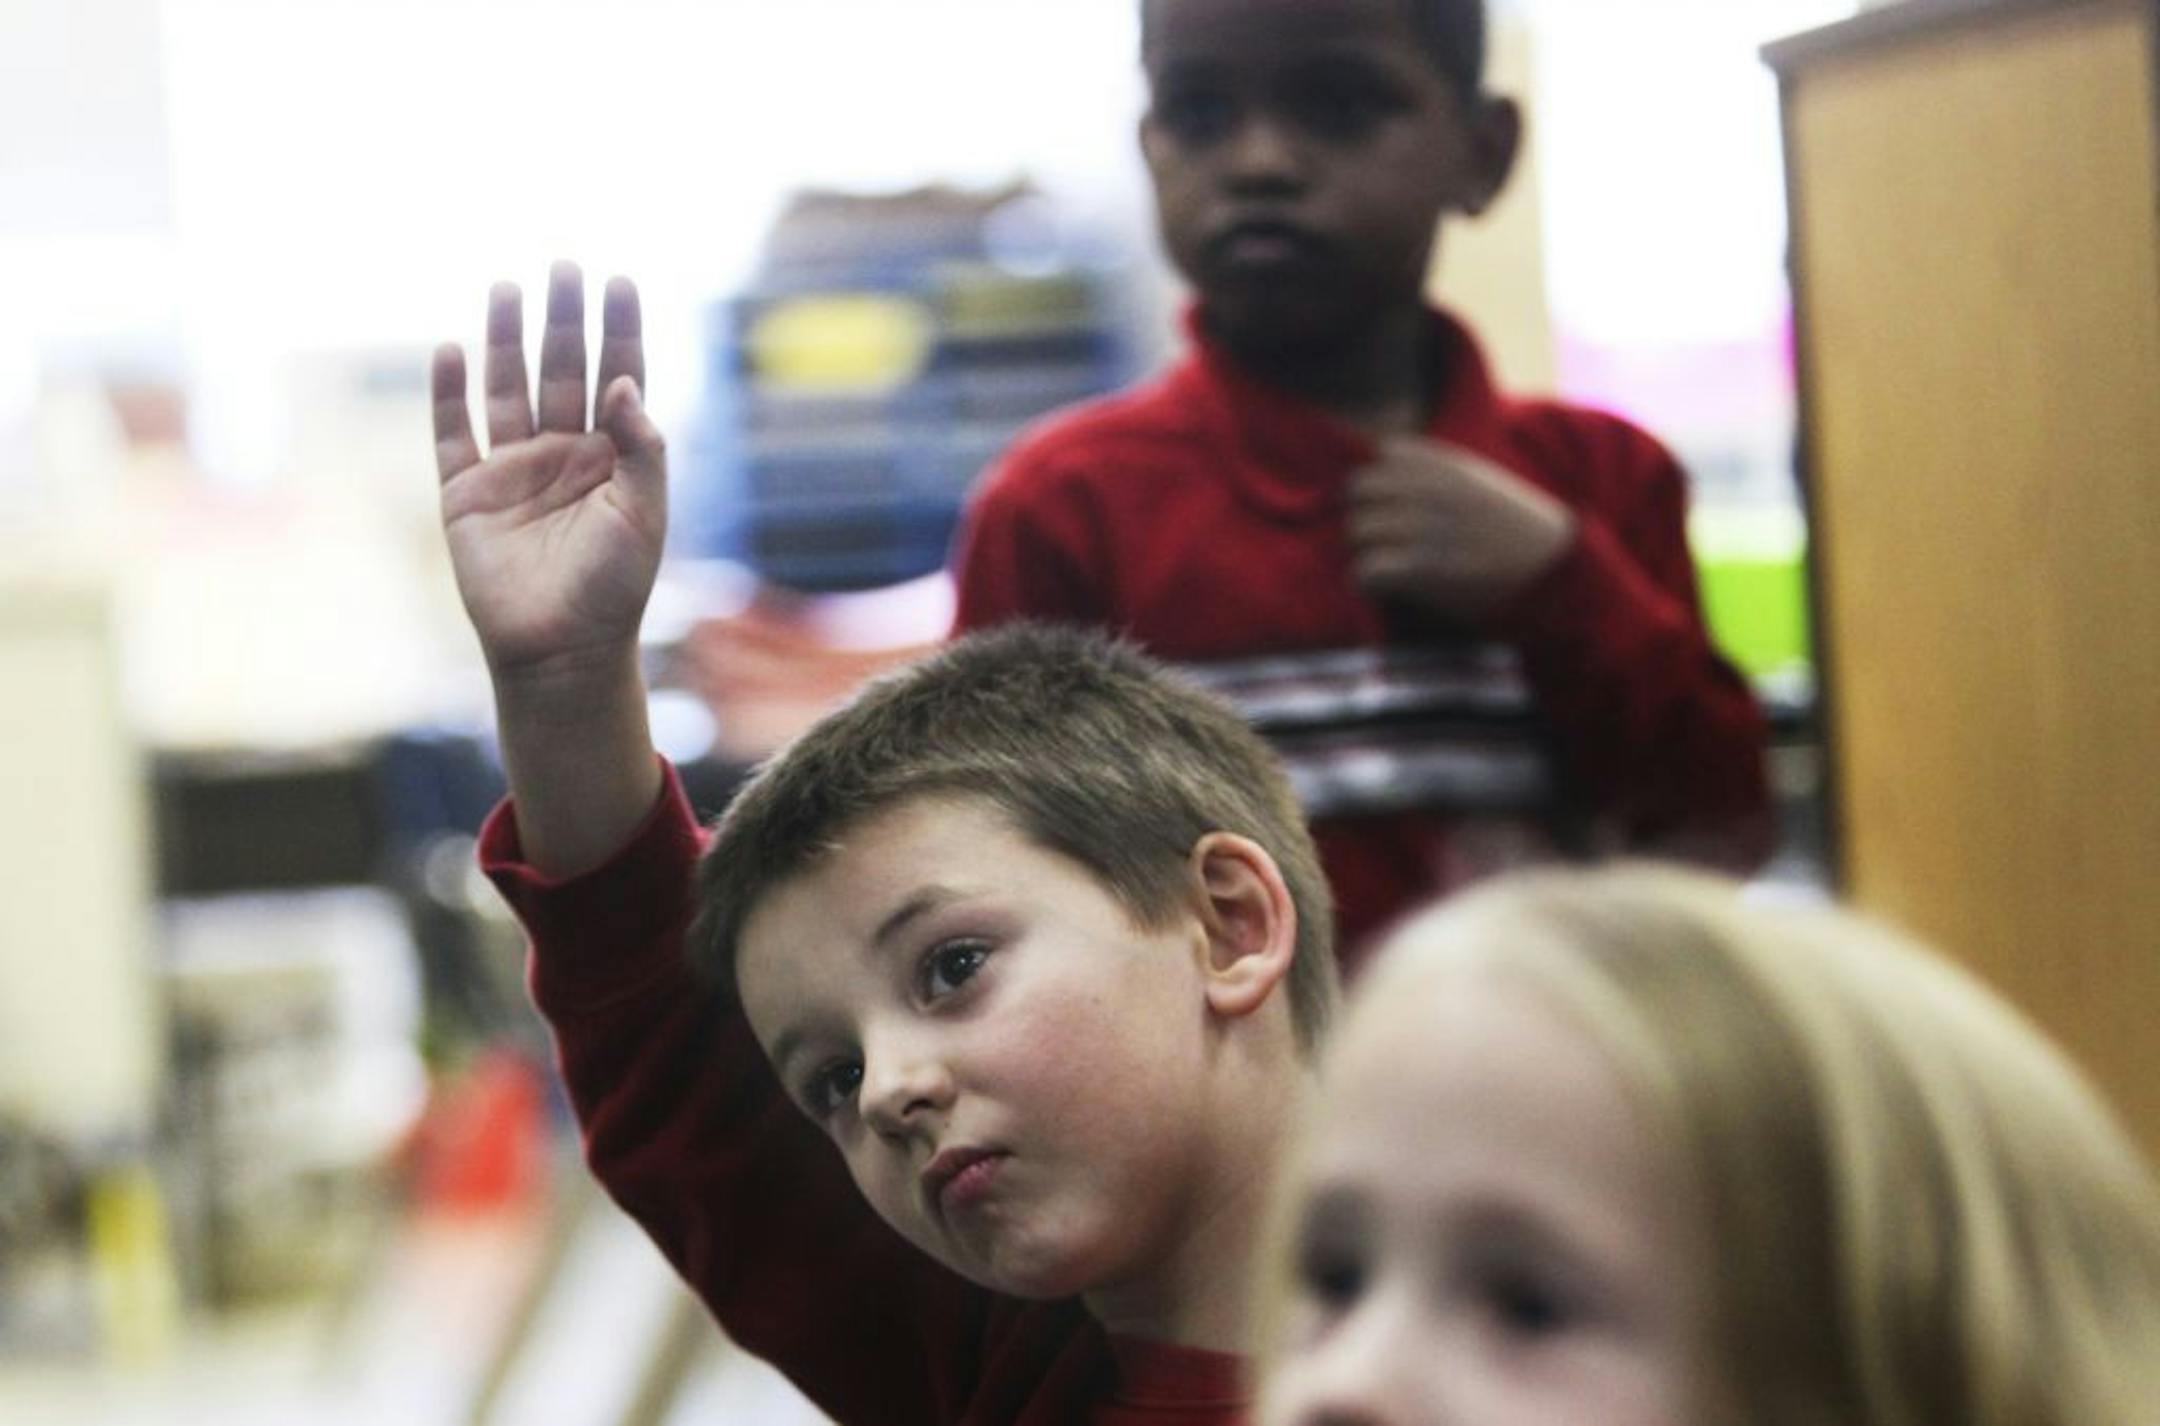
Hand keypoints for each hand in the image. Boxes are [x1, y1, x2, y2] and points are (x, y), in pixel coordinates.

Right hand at [432, 262, 666, 685]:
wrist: (561, 652)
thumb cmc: (614, 590)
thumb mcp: (644, 515)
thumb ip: (641, 448)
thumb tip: (624, 382)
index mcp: (613, 458)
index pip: (618, 377)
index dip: (619, 330)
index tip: (620, 281)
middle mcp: (563, 454)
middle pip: (561, 370)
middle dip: (563, 319)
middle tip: (564, 267)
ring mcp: (513, 470)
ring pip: (506, 388)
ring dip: (505, 339)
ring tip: (507, 287)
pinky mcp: (467, 494)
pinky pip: (452, 433)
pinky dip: (447, 392)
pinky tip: (451, 348)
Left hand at [1347, 437, 1576, 621]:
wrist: (1555, 568)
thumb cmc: (1516, 530)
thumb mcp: (1483, 481)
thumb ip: (1438, 468)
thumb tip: (1386, 454)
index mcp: (1449, 466)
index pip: (1387, 455)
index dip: (1382, 483)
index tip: (1391, 506)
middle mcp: (1433, 491)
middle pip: (1360, 490)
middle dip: (1365, 513)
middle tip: (1379, 539)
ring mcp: (1429, 528)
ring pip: (1359, 529)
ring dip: (1364, 549)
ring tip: (1381, 565)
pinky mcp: (1426, 569)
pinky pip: (1367, 569)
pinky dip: (1366, 581)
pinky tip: (1379, 588)